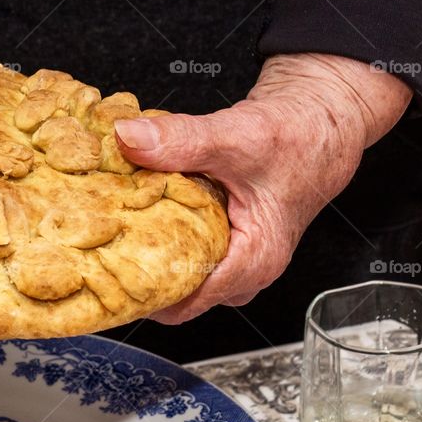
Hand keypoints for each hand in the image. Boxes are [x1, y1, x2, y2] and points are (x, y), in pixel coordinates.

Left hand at [114, 53, 411, 322]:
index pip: (186, 302)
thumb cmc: (299, 136)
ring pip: (181, 274)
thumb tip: (129, 138)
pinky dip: (162, 238)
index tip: (104, 275)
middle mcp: (246, 270)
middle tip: (99, 255)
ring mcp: (236, 260)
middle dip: (140, 277)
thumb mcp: (237, 135)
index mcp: (254, 260)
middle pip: (178, 294)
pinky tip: (139, 219)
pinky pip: (186, 253)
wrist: (322, 120)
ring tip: (112, 239)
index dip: (142, 292)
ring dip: (150, 257)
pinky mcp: (227, 243)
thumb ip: (181, 139)